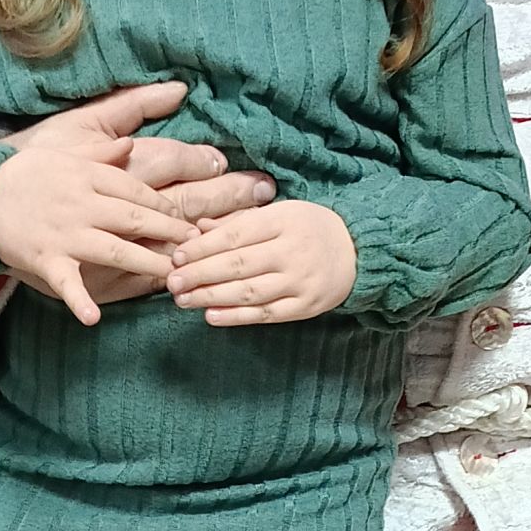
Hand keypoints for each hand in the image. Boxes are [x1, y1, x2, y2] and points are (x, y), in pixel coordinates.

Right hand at [0, 137, 195, 327]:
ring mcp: (66, 234)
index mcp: (89, 178)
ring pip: (115, 250)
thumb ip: (101, 154)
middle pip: (136, 219)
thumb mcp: (65, 155)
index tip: (187, 219)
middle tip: (196, 247)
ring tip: (173, 276)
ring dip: (146, 263)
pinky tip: (94, 317)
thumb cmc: (24, 174)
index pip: (138, 192)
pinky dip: (79, 300)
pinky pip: (66, 282)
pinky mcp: (46, 259)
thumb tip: (131, 145)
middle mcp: (83, 205)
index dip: (166, 207)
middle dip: (170, 232)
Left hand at [167, 202, 357, 327]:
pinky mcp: (306, 306)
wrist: (358, 251)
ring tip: (183, 300)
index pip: (236, 235)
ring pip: (250, 291)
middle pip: (239, 264)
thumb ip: (238, 221)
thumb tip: (197, 228)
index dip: (204, 247)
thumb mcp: (278, 214)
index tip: (178, 256)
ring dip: (212, 297)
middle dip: (201, 274)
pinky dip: (238, 317)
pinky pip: (267, 314)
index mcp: (283, 220)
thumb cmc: (308, 228)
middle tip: (172, 281)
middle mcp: (293, 250)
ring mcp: (301, 280)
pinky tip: (212, 316)